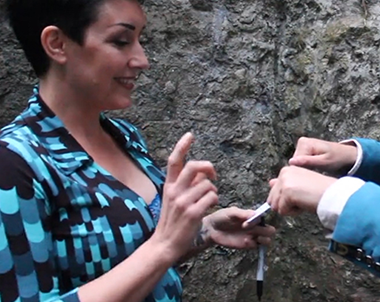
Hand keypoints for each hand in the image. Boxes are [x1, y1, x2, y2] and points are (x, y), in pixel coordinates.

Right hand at [149, 133, 218, 262]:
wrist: (165, 243)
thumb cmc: (172, 221)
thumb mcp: (173, 199)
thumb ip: (186, 185)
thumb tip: (203, 173)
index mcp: (168, 186)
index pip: (174, 161)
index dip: (182, 146)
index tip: (190, 135)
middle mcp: (174, 191)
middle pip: (195, 166)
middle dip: (209, 167)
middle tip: (213, 175)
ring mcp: (183, 202)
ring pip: (208, 184)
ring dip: (213, 191)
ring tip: (208, 200)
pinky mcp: (193, 213)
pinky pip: (212, 197)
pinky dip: (214, 200)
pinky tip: (208, 207)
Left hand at [202, 207, 276, 249]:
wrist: (211, 229)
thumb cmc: (221, 217)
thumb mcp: (232, 212)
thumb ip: (243, 214)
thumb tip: (255, 214)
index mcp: (252, 217)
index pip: (265, 218)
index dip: (260, 220)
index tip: (248, 221)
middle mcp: (254, 226)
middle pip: (270, 230)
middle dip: (266, 231)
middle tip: (254, 230)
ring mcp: (251, 236)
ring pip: (266, 240)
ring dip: (263, 239)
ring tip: (254, 237)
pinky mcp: (246, 245)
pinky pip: (256, 246)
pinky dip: (253, 244)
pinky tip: (244, 241)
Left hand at [267, 166, 336, 215]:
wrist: (332, 194)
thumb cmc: (321, 191)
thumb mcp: (300, 184)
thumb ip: (283, 183)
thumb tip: (270, 183)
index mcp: (287, 170)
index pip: (274, 191)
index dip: (286, 199)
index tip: (301, 195)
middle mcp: (284, 173)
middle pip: (272, 199)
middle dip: (286, 204)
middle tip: (303, 199)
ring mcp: (284, 182)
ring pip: (276, 206)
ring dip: (289, 209)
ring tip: (303, 201)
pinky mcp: (287, 192)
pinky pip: (283, 211)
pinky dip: (293, 212)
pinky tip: (304, 204)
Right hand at [288, 137, 357, 174]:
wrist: (347, 155)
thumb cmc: (338, 158)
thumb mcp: (324, 162)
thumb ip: (308, 162)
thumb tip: (292, 162)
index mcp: (304, 143)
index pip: (294, 163)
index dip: (302, 172)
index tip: (312, 176)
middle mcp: (302, 142)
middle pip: (294, 163)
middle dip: (303, 171)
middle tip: (315, 174)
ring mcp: (303, 146)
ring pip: (297, 164)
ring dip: (305, 170)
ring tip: (316, 172)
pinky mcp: (305, 150)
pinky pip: (301, 162)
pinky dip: (307, 168)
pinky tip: (315, 170)